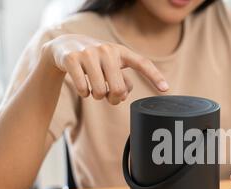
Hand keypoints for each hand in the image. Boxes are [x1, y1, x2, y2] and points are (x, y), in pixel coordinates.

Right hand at [43, 34, 168, 104]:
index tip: (165, 89)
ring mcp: (88, 53)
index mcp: (121, 52)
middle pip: (118, 88)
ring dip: (97, 96)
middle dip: (113, 99)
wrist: (65, 46)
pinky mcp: (72, 59)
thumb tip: (123, 96)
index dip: (154, 76)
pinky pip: (83, 89)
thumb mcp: (112, 67)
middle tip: (108, 96)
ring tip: (94, 88)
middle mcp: (106, 50)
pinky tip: (82, 86)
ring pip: (99, 91)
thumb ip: (123, 82)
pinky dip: (84, 93)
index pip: (142, 63)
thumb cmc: (96, 61)